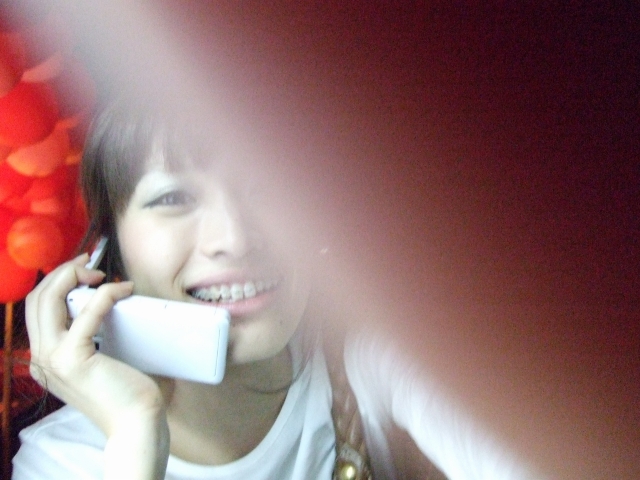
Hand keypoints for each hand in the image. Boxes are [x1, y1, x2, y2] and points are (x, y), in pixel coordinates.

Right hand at [26, 254, 169, 478]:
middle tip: (90, 264)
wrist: (136, 424)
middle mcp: (40, 359)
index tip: (83, 269)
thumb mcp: (99, 360)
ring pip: (49, 299)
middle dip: (62, 272)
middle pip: (37, 298)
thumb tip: (109, 302)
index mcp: (44, 359)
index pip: (37, 308)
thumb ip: (92, 337)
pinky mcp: (73, 358)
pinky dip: (106, 294)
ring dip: (73, 277)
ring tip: (101, 274)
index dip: (56, 281)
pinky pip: (88, 311)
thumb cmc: (126, 391)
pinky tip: (124, 290)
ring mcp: (52, 359)